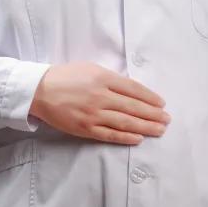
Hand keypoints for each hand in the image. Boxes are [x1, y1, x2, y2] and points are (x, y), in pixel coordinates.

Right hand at [29, 62, 171, 144]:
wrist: (40, 90)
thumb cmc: (66, 76)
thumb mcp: (90, 68)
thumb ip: (110, 78)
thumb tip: (131, 89)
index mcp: (103, 78)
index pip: (133, 89)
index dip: (150, 97)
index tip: (161, 103)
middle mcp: (101, 96)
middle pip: (133, 107)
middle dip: (153, 114)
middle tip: (167, 120)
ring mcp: (94, 114)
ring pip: (125, 122)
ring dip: (145, 127)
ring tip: (159, 130)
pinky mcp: (86, 128)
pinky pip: (110, 135)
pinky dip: (126, 138)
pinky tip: (139, 139)